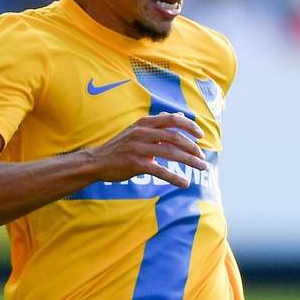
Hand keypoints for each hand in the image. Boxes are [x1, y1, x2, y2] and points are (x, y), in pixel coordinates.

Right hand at [86, 113, 206, 188]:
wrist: (96, 161)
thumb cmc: (120, 146)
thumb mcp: (138, 130)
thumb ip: (160, 124)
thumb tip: (181, 116)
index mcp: (144, 123)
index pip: (172, 119)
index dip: (189, 126)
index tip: (201, 135)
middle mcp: (142, 133)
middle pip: (175, 136)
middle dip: (193, 147)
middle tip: (202, 157)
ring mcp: (138, 148)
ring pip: (171, 153)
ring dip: (190, 161)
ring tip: (202, 167)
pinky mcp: (136, 164)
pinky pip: (160, 171)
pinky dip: (175, 178)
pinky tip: (185, 183)